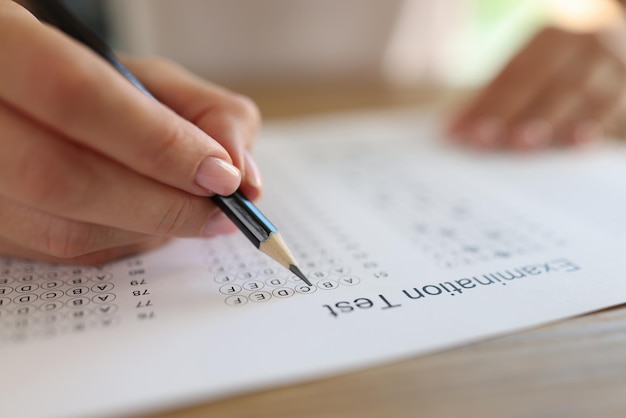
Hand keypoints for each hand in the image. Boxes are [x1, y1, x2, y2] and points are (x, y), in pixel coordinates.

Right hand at [0, 1, 261, 263]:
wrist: (17, 104)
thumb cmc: (87, 83)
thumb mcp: (144, 75)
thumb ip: (203, 112)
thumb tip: (242, 174)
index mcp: (2, 48)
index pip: (77, 97)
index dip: (160, 144)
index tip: (223, 174)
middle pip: (60, 178)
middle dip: (163, 203)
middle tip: (220, 209)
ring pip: (59, 230)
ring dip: (147, 230)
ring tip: (189, 213)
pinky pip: (58, 253)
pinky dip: (120, 243)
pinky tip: (145, 222)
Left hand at [448, 26, 625, 149]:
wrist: (624, 36)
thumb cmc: (563, 62)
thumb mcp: (532, 63)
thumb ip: (496, 94)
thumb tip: (454, 128)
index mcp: (553, 37)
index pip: (513, 74)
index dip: (486, 105)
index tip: (459, 132)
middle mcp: (584, 46)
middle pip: (544, 83)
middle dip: (512, 114)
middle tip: (484, 140)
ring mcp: (611, 66)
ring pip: (580, 95)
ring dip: (550, 123)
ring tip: (523, 144)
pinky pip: (613, 108)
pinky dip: (594, 125)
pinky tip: (577, 143)